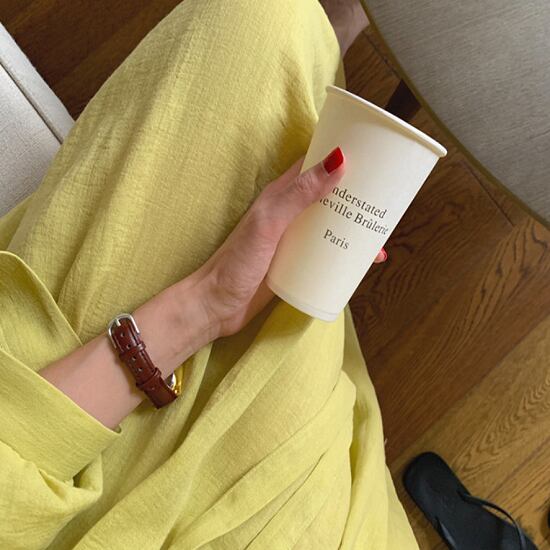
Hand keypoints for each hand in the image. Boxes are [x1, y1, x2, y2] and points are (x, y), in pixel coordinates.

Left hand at [196, 147, 387, 337]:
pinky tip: (363, 263)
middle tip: (387, 201)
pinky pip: (327, 253)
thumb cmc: (236, 263)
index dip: (340, 156)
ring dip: (356, 229)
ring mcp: (294, 240)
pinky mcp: (298, 263)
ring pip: (332, 226)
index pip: (314, 165)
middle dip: (357, 197)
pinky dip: (347, 254)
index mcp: (281, 196)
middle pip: (330, 197)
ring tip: (381, 238)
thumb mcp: (269, 223)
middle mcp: (290, 214)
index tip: (372, 155)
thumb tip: (337, 161)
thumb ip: (298, 194)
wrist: (217, 306)